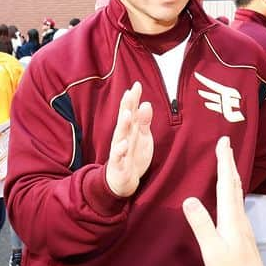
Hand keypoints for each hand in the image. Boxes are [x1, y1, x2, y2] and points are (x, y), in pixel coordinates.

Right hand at [105, 82, 153, 196]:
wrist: (122, 180)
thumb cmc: (132, 155)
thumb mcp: (142, 137)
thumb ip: (144, 122)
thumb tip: (146, 104)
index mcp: (129, 130)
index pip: (130, 111)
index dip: (133, 99)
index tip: (137, 85)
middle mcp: (122, 137)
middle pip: (125, 120)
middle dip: (127, 106)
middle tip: (130, 93)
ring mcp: (119, 150)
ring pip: (120, 135)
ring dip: (123, 124)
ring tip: (128, 113)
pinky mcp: (118, 164)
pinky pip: (118, 156)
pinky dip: (120, 150)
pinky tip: (124, 143)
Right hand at [182, 137, 265, 265]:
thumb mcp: (212, 250)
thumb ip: (201, 225)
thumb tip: (189, 200)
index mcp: (231, 218)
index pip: (226, 183)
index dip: (224, 162)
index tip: (223, 142)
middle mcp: (239, 217)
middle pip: (233, 184)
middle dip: (228, 163)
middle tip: (225, 144)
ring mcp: (242, 226)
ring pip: (236, 193)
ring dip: (230, 175)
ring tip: (226, 163)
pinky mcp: (241, 234)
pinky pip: (235, 204)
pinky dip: (231, 191)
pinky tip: (229, 196)